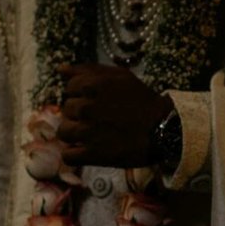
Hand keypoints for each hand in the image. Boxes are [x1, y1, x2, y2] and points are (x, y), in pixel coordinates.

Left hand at [55, 65, 172, 169]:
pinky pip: (68, 156)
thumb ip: (88, 70)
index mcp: (91, 86)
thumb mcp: (120, 76)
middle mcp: (86, 107)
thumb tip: (60, 70)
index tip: (98, 101)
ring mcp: (88, 132)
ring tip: (93, 135)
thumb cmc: (142, 100)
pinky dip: (75, 154)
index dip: (82, 94)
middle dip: (80, 114)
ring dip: (75, 134)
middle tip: (101, 119)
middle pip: (66, 110)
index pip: (69, 89)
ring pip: (63, 132)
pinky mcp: (92, 154)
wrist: (164, 129)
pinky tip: (86, 150)